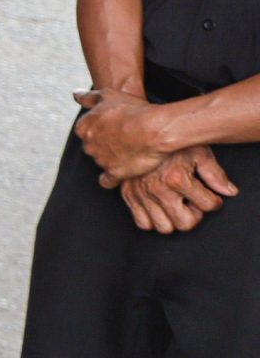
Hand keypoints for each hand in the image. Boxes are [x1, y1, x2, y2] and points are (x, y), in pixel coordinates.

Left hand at [75, 87, 173, 181]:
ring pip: (101, 161)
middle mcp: (88, 145)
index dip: (100, 129)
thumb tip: (75, 95)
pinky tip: (119, 174)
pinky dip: (111, 179)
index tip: (112, 127)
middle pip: (93, 146)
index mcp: (84, 127)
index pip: (85, 131)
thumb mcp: (109, 95)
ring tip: (128, 152)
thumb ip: (89, 97)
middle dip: (104, 144)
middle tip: (122, 139)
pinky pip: (107, 181)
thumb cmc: (133, 109)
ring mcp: (100, 160)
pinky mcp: (114, 173)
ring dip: (111, 158)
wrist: (154, 128)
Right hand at [115, 146, 237, 233]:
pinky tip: (160, 206)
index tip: (211, 196)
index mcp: (177, 178)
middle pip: (185, 223)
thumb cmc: (168, 139)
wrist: (137, 130)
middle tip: (193, 202)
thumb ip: (214, 173)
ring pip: (164, 227)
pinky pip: (143, 223)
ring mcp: (141, 194)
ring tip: (176, 204)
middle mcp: (158, 189)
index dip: (214, 201)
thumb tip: (228, 191)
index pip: (208, 205)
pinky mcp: (128, 195)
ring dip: (173, 219)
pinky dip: (152, 219)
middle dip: (194, 214)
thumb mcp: (198, 151)